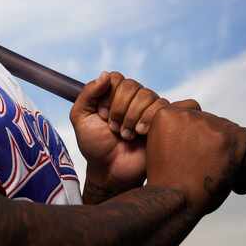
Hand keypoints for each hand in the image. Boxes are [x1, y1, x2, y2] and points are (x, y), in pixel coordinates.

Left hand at [70, 71, 168, 194]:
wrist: (110, 171)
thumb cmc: (94, 146)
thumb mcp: (80, 118)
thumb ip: (87, 94)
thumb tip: (104, 74)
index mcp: (113, 94)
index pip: (116, 78)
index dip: (108, 96)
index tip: (102, 115)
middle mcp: (132, 99)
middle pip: (132, 86)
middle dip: (120, 108)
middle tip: (113, 128)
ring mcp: (148, 109)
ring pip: (148, 95)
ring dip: (133, 116)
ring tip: (125, 135)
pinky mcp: (163, 121)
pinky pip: (165, 106)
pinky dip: (150, 118)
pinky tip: (141, 133)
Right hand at [146, 105, 245, 215]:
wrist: (175, 198)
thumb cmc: (167, 178)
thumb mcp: (159, 145)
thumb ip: (174, 130)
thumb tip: (196, 127)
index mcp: (167, 114)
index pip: (192, 114)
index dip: (196, 134)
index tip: (196, 151)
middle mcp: (188, 115)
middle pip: (212, 121)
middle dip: (213, 141)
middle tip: (208, 165)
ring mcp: (210, 125)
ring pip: (231, 130)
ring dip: (230, 148)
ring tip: (220, 170)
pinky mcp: (229, 138)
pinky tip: (237, 173)